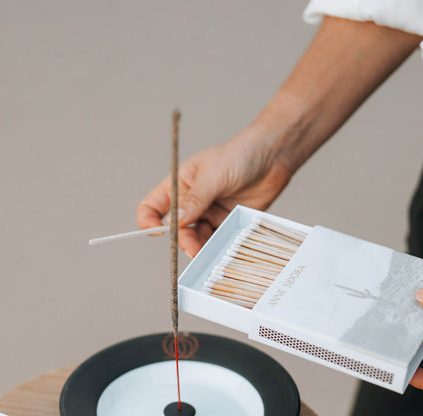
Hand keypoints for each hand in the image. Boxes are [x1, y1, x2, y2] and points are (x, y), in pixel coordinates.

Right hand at [136, 128, 292, 256]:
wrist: (273, 156)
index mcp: (180, 185)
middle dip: (182, 239)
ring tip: (207, 253)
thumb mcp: (214, 175)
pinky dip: (216, 247)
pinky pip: (216, 240)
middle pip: (176, 229)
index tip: (156, 232)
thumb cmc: (240, 155)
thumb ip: (195, 200)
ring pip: (196, 238)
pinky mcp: (227, 223)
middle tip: (192, 247)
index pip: (153, 206)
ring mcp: (209, 213)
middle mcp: (191, 202)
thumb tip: (175, 222)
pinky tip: (220, 249)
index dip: (148, 220)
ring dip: (199, 247)